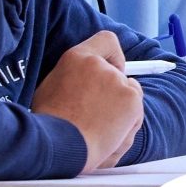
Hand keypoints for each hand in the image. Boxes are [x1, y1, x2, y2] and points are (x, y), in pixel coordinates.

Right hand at [33, 30, 142, 171]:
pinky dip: (127, 125)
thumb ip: (76, 78)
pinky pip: (136, 113)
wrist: (56, 146)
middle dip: (112, 94)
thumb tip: (91, 81)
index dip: (113, 56)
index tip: (112, 69)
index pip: (106, 40)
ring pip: (129, 96)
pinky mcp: (131, 99)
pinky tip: (108, 136)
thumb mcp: (52, 88)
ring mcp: (118, 81)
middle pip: (119, 76)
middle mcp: (100, 65)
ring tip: (98, 129)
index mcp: (76, 57)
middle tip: (95, 115)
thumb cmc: (49, 124)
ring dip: (120, 111)